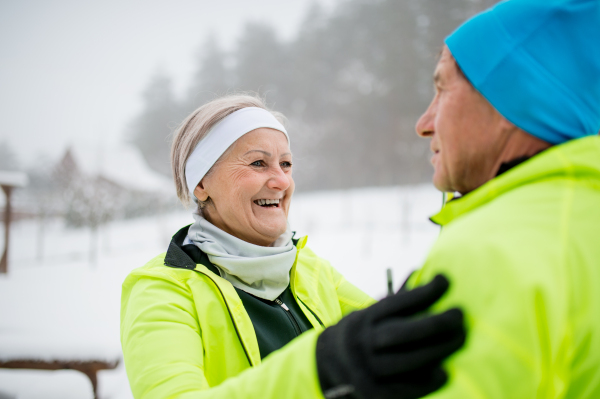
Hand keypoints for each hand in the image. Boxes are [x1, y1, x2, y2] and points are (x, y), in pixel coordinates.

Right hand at [316, 275, 464, 398]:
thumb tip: (435, 281)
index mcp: (365, 318)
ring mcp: (368, 370)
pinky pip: (408, 388)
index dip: (423, 292)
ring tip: (460, 339)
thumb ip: (401, 301)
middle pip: (401, 333)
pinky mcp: (376, 393)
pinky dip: (429, 381)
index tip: (446, 280)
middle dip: (436, 324)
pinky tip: (445, 371)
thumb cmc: (366, 331)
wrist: (331, 362)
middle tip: (460, 316)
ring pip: (408, 361)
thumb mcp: (373, 312)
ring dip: (440, 350)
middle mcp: (364, 342)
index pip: (396, 303)